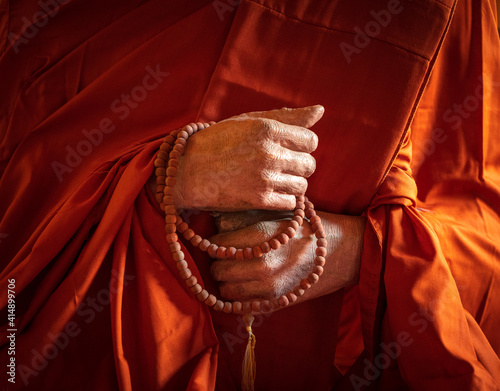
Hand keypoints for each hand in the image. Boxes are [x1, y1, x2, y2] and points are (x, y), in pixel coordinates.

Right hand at [173, 106, 322, 210]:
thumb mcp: (249, 121)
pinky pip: (290, 202)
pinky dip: (284, 199)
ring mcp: (265, 178)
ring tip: (275, 180)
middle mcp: (270, 152)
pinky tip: (270, 192)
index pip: (311, 140)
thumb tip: (320, 111)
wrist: (186, 171)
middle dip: (299, 166)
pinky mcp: (259, 200)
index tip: (288, 149)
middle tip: (280, 166)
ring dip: (293, 184)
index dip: (302, 146)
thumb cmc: (217, 141)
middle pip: (310, 164)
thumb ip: (286, 117)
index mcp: (268, 129)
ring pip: (302, 185)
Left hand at [209, 211, 365, 307]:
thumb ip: (246, 223)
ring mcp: (269, 287)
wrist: (340, 250)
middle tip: (226, 258)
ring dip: (227, 281)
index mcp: (260, 237)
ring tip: (237, 271)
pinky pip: (242, 305)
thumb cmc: (306, 229)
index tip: (220, 242)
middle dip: (218, 263)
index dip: (215, 243)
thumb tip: (216, 226)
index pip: (217, 245)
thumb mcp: (276, 217)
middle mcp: (261, 264)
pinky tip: (248, 285)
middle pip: (217, 270)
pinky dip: (240, 296)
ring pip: (226, 291)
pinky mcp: (276, 302)